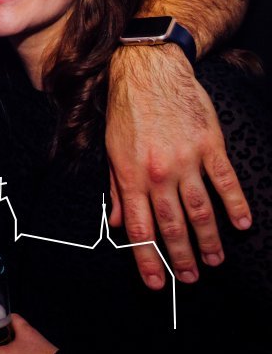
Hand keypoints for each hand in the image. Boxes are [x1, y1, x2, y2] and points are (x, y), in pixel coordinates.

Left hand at [105, 46, 250, 288]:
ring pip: (201, 209)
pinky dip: (236, 205)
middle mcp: (159, 172)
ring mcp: (187, 159)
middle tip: (189, 279)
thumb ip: (117, 188)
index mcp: (130, 175)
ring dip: (210, 239)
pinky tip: (243, 224)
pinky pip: (225, 181)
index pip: (140, 228)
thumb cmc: (126, 109)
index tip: (155, 282)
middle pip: (173, 225)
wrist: (148, 70)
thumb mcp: (111, 149)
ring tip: (214, 260)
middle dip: (180, 257)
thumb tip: (120, 223)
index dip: (147, 259)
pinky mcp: (210, 145)